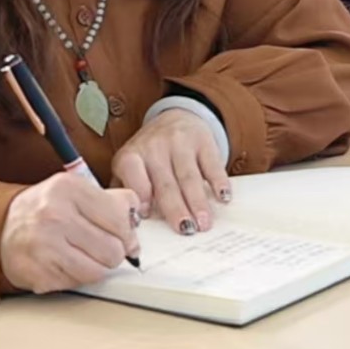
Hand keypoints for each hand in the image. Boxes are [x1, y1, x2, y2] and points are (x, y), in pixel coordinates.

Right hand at [0, 171, 141, 292]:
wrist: (1, 226)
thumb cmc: (46, 209)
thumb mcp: (77, 190)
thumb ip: (112, 200)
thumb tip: (137, 220)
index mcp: (69, 189)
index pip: (119, 219)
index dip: (128, 233)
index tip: (125, 238)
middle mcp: (54, 216)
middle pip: (112, 250)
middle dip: (113, 253)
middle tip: (102, 248)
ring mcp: (43, 247)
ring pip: (97, 272)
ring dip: (96, 268)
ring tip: (83, 256)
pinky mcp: (36, 273)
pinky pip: (75, 284)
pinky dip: (75, 277)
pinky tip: (64, 263)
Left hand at [112, 108, 231, 235]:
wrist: (174, 118)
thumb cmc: (148, 155)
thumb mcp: (129, 167)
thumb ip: (126, 192)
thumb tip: (127, 224)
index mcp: (131, 157)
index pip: (133, 174)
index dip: (140, 194)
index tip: (146, 216)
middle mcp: (154, 147)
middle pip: (166, 183)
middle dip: (176, 208)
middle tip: (185, 230)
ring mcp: (180, 143)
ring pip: (189, 177)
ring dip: (198, 202)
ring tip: (204, 223)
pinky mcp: (204, 141)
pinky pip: (212, 164)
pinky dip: (219, 182)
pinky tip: (223, 197)